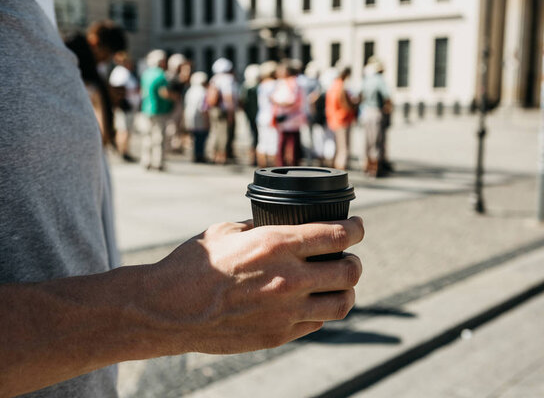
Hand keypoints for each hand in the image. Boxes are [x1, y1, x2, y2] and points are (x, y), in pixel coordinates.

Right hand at [145, 217, 364, 354]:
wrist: (168, 310)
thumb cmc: (193, 265)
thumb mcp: (227, 231)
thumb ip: (260, 227)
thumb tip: (279, 224)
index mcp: (276, 245)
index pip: (338, 235)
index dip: (357, 228)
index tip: (358, 226)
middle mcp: (289, 279)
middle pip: (350, 271)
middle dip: (355, 260)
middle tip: (348, 256)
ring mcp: (286, 311)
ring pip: (342, 303)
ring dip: (346, 290)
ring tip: (338, 283)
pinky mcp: (277, 335)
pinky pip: (317, 323)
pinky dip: (321, 310)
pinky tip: (311, 302)